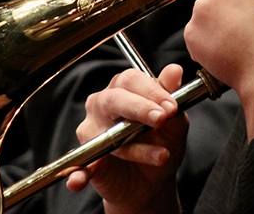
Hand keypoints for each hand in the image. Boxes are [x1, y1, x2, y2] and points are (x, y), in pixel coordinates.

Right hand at [66, 65, 186, 213]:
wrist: (153, 182)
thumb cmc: (160, 143)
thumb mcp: (174, 121)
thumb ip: (173, 96)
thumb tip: (175, 70)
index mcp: (123, 88)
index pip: (131, 80)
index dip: (152, 91)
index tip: (172, 106)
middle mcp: (102, 104)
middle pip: (113, 99)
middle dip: (139, 108)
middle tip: (161, 119)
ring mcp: (90, 132)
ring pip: (107, 135)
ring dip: (134, 148)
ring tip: (161, 156)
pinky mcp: (84, 161)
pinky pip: (79, 166)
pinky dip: (78, 174)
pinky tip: (78, 180)